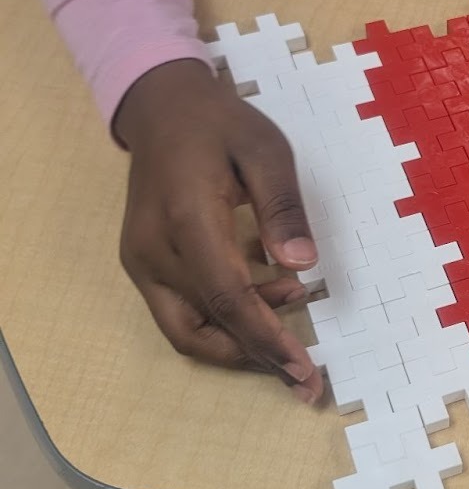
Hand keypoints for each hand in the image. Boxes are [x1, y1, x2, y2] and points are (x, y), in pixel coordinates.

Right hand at [113, 60, 323, 400]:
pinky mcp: (142, 265)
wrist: (162, 107)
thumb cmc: (220, 125)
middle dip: (258, 359)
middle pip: (204, 326)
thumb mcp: (266, 149)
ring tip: (292, 329)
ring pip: (186, 331)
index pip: (227, 297)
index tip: (304, 370)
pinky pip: (180, 312)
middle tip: (308, 381)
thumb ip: (283, 206)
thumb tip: (302, 264)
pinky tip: (268, 297)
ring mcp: (141, 261)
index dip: (267, 339)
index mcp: (186, 218)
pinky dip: (223, 322)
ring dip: (240, 345)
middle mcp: (153, 249)